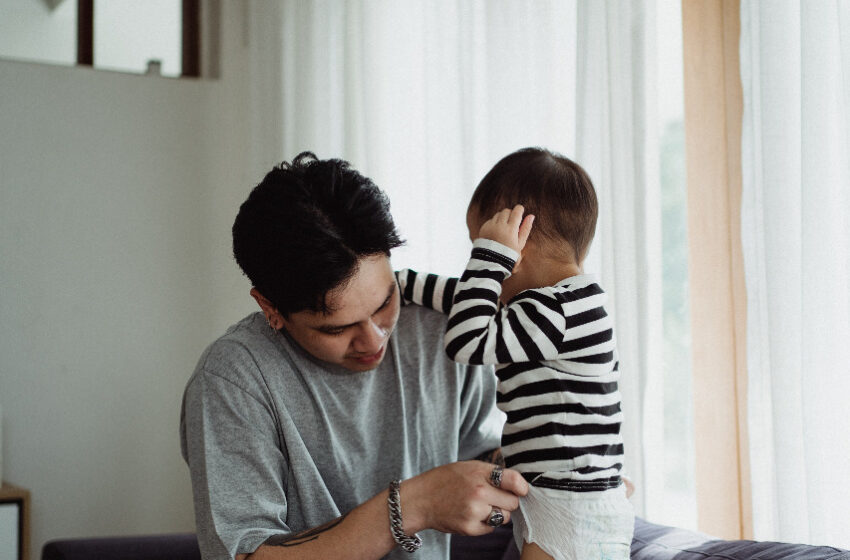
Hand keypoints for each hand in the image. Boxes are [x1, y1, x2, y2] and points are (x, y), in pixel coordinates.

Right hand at [402, 461, 528, 535]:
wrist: (420, 499)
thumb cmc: (445, 480)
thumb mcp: (468, 467)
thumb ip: (492, 474)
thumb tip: (518, 484)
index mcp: (479, 472)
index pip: (514, 480)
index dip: (521, 486)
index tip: (521, 489)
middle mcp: (478, 492)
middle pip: (513, 502)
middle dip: (507, 500)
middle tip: (493, 497)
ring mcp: (474, 511)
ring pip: (504, 516)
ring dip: (498, 512)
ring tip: (480, 506)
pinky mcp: (470, 528)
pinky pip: (491, 528)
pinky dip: (486, 523)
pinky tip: (472, 514)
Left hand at [477, 205, 534, 253]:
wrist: (491, 262)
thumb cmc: (508, 254)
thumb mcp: (520, 243)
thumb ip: (526, 228)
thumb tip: (531, 216)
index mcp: (511, 229)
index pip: (516, 211)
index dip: (520, 209)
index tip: (521, 212)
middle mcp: (499, 225)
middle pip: (507, 211)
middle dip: (511, 214)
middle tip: (513, 224)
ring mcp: (490, 226)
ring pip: (498, 214)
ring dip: (503, 218)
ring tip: (505, 229)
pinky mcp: (483, 228)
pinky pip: (491, 220)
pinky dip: (495, 223)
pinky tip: (497, 232)